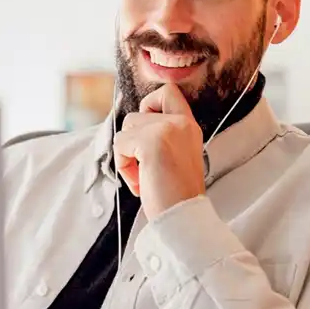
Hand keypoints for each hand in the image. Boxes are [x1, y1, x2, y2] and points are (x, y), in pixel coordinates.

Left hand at [113, 84, 205, 218]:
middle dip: (133, 141)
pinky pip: (120, 144)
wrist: (184, 217)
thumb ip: (161, 137)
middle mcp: (181, 122)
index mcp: (189, 126)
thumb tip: (131, 128)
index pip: (168, 92)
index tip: (148, 132)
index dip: (150, 105)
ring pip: (125, 128)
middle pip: (136, 115)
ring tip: (145, 177)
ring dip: (127, 156)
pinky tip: (141, 183)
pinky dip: (124, 167)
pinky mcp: (151, 141)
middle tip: (147, 166)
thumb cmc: (176, 195)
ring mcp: (167, 129)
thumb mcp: (175, 156)